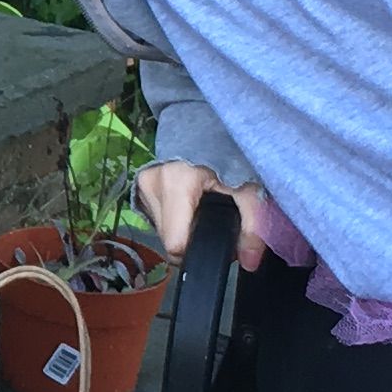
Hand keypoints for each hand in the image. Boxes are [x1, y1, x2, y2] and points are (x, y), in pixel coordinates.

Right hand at [136, 161, 272, 268]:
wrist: (207, 128)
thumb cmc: (229, 155)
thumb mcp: (248, 189)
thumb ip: (253, 226)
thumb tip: (250, 263)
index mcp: (176, 182)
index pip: (176, 243)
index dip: (199, 249)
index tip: (216, 238)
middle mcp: (152, 183)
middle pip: (169, 238)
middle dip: (192, 238)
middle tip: (212, 221)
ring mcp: (142, 184)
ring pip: (162, 230)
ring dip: (182, 228)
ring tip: (201, 210)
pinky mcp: (139, 185)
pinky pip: (157, 218)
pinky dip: (174, 218)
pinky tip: (188, 204)